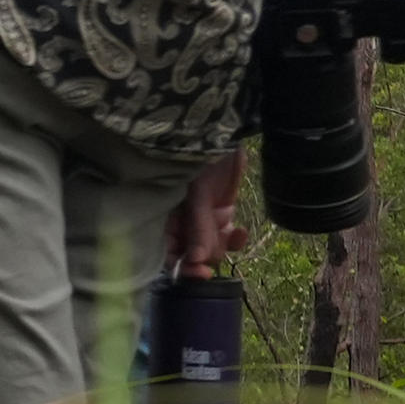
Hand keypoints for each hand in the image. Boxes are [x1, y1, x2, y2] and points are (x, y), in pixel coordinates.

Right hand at [173, 151, 246, 270]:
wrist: (223, 130)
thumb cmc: (199, 157)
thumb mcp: (196, 193)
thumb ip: (197, 227)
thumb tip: (197, 260)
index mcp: (163, 215)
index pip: (168, 251)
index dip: (182, 266)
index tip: (200, 272)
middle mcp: (181, 220)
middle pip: (191, 252)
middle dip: (205, 255)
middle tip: (216, 255)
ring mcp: (203, 216)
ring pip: (213, 246)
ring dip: (223, 244)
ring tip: (231, 234)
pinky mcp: (223, 210)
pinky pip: (229, 234)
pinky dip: (236, 237)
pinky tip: (240, 231)